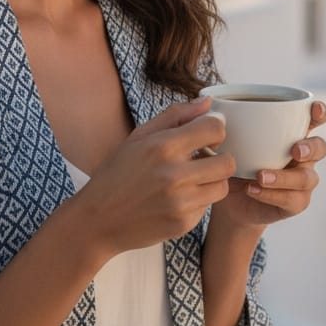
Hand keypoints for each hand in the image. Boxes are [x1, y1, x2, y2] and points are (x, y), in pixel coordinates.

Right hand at [74, 96, 235, 261]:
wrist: (97, 221)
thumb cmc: (118, 173)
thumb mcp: (140, 136)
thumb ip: (176, 115)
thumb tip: (207, 101)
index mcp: (163, 146)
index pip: (215, 128)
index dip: (215, 129)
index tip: (206, 135)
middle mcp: (174, 175)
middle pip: (228, 161)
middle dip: (220, 157)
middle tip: (204, 159)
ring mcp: (181, 202)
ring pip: (223, 186)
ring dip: (212, 180)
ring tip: (192, 179)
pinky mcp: (184, 224)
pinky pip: (207, 207)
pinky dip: (198, 201)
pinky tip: (178, 198)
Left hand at [210, 100, 325, 230]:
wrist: (231, 201)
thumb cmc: (234, 163)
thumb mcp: (229, 144)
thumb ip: (227, 129)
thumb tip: (211, 112)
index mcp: (292, 134)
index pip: (313, 119)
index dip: (319, 113)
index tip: (314, 109)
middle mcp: (303, 156)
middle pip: (320, 148)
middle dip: (310, 147)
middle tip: (294, 150)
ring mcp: (302, 180)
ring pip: (307, 178)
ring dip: (284, 177)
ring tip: (260, 176)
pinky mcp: (296, 202)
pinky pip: (293, 200)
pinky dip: (272, 194)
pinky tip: (252, 190)